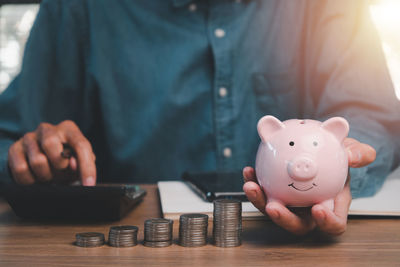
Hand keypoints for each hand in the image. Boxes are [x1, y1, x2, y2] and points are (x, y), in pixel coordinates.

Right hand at [8, 120, 95, 185]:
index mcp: (69, 129)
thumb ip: (82, 163)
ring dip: (46, 176)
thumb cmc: (65, 162)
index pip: (81, 145)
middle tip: (60, 174)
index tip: (89, 185)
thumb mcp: (78, 164)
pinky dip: (30, 180)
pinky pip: (21, 169)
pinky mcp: (14, 149)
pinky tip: (35, 178)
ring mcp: (29, 137)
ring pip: (37, 160)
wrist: (42, 164)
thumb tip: (73, 164)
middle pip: (52, 145)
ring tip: (49, 176)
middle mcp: (48, 129)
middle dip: (59, 166)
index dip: (87, 167)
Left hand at [243, 137, 375, 234]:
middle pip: (298, 224)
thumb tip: (352, 156)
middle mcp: (309, 208)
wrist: (315, 144)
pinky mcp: (274, 192)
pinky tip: (249, 171)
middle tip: (273, 207)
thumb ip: (358, 153)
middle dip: (283, 219)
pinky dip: (254, 183)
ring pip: (274, 210)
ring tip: (251, 186)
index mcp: (332, 204)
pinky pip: (263, 193)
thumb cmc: (335, 152)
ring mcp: (290, 202)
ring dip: (260, 201)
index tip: (317, 210)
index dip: (327, 223)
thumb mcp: (349, 149)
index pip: (334, 224)